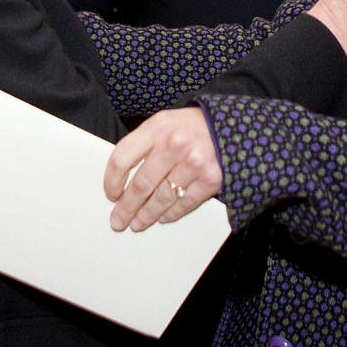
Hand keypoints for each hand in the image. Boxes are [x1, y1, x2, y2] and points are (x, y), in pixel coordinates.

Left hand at [103, 108, 220, 232]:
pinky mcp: (210, 179)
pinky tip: (163, 217)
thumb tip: (123, 179)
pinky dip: (172, 213)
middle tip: (118, 220)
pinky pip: (184, 203)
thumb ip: (145, 145)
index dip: (112, 181)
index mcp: (157, 128)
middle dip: (126, 206)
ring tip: (138, 223)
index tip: (111, 194)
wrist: (234, 126)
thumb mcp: (164, 123)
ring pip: (162, 198)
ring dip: (147, 214)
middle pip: (141, 184)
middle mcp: (174, 144)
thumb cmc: (193, 127)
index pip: (122, 158)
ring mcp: (194, 162)